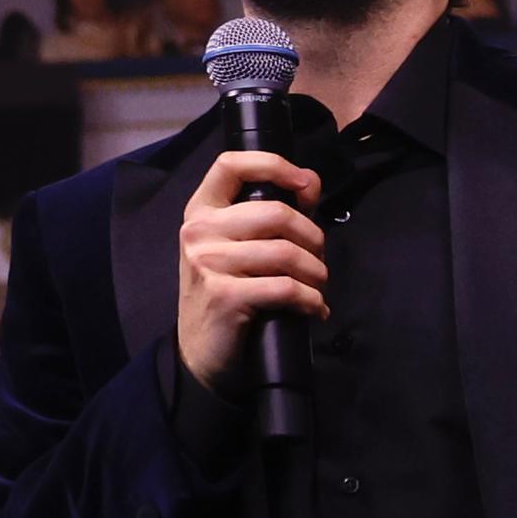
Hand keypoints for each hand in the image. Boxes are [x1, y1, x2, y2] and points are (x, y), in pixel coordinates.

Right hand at [174, 147, 329, 393]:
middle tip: (318, 262)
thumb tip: (311, 181)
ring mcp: (207, 263)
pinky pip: (287, 288)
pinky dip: (311, 300)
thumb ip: (272, 214)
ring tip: (317, 288)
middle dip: (314, 239)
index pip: (230, 165)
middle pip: (277, 213)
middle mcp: (198, 230)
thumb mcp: (239, 248)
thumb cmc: (226, 293)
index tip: (305, 185)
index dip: (273, 165)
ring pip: (287, 253)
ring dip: (317, 274)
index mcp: (200, 210)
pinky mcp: (224, 296)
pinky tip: (313, 309)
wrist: (200, 353)